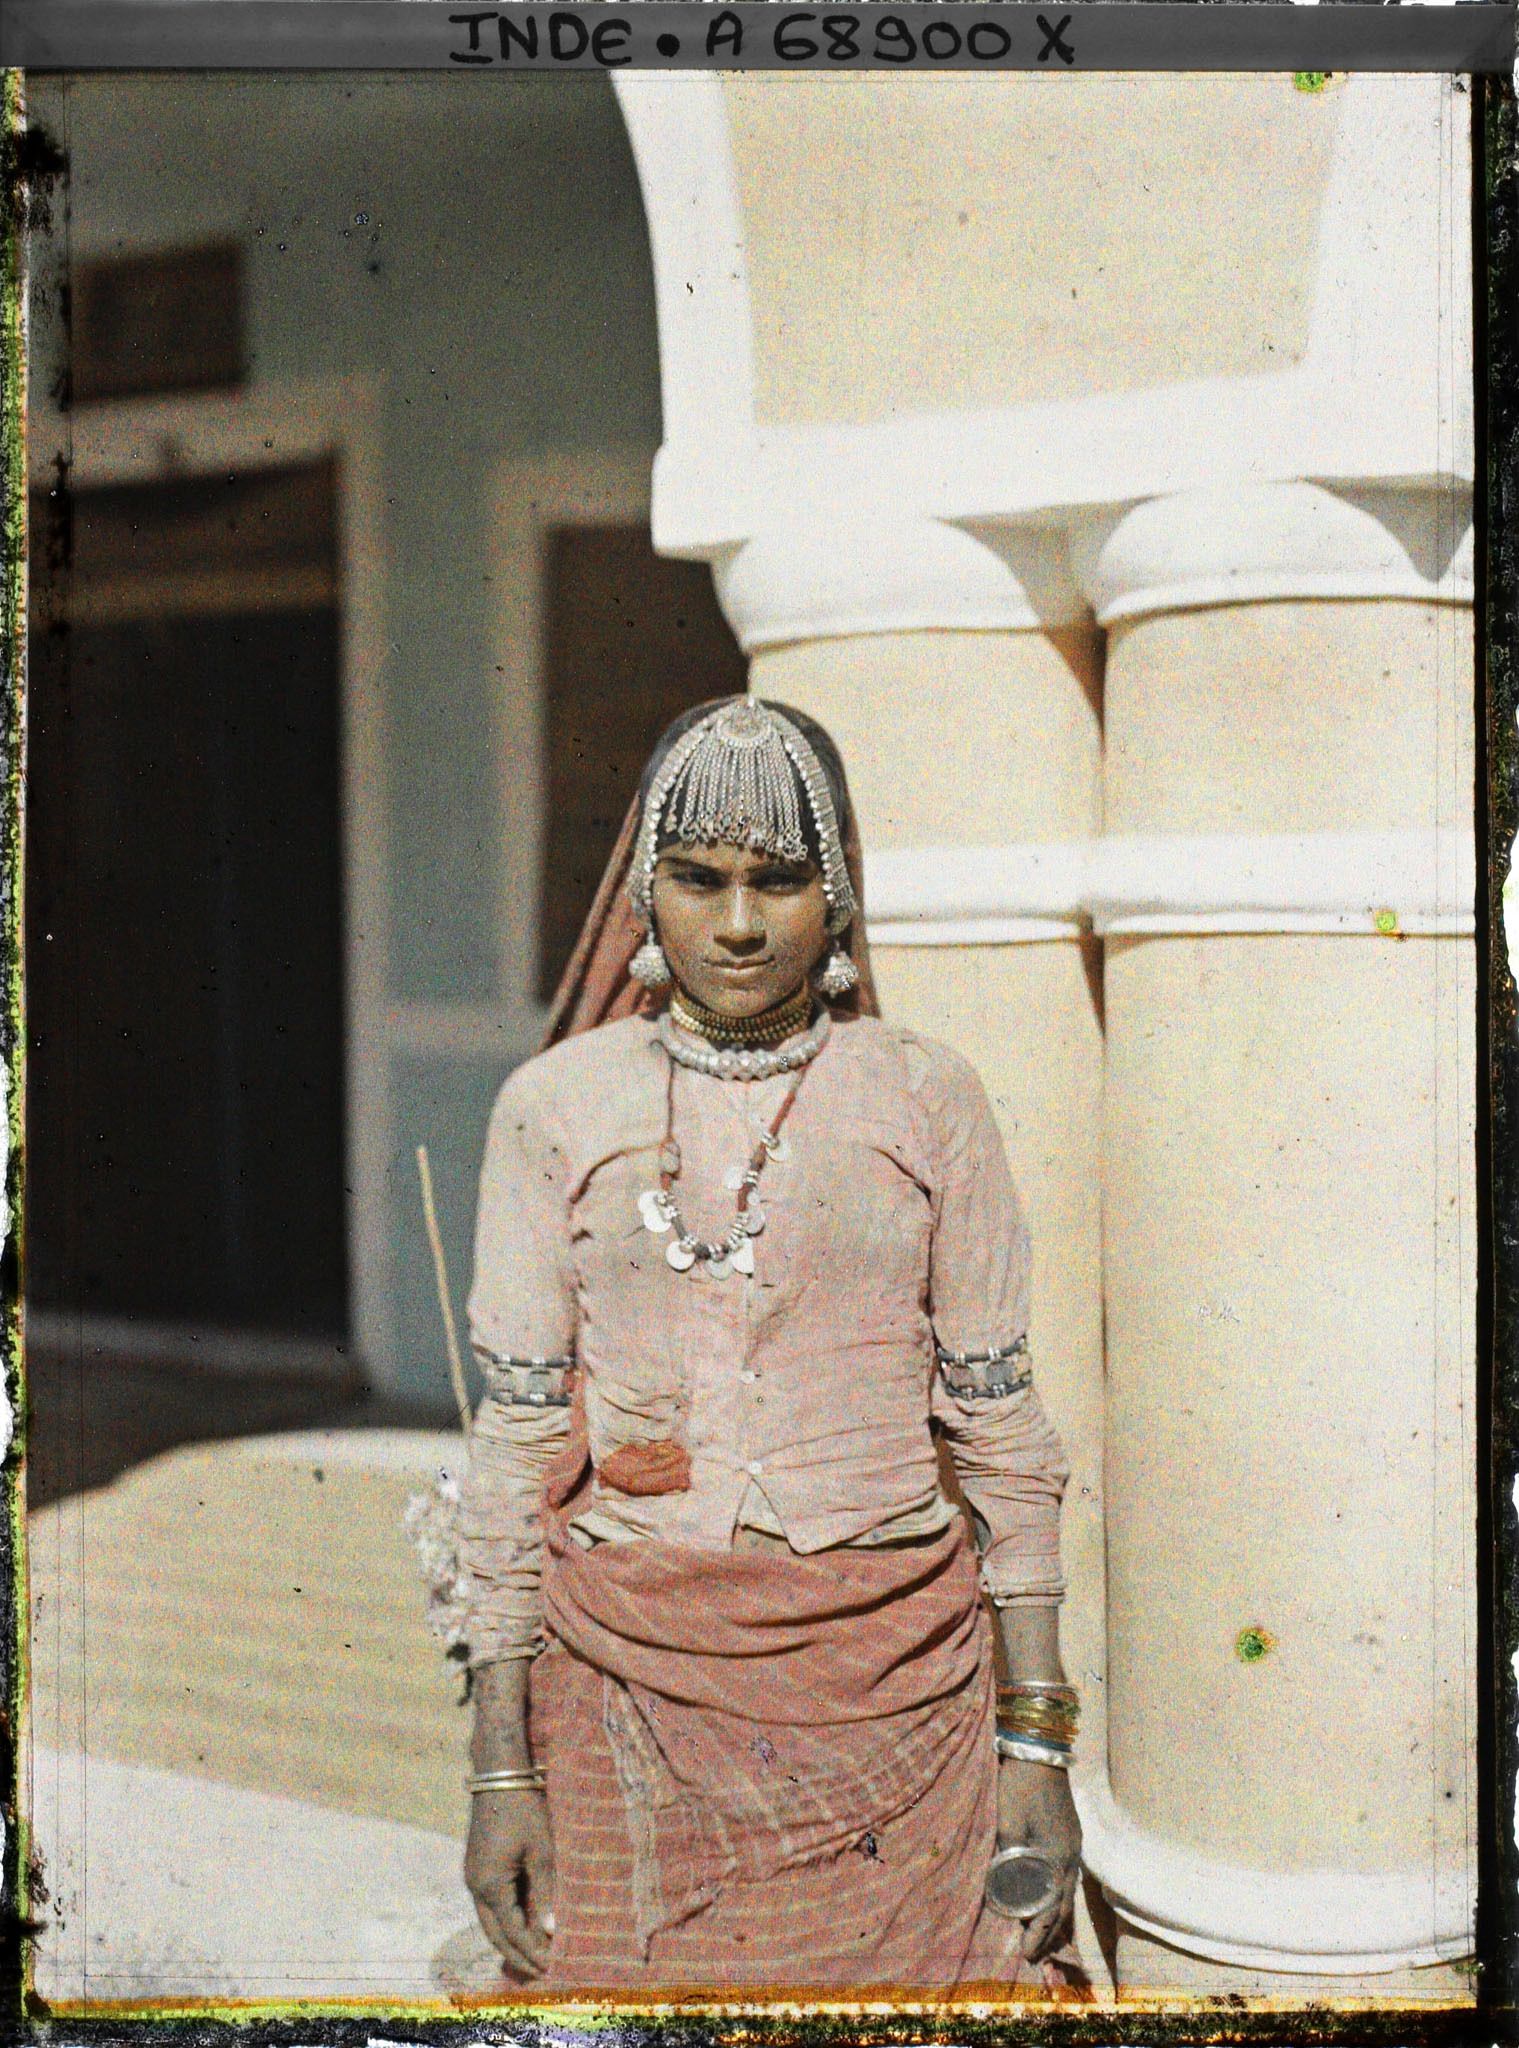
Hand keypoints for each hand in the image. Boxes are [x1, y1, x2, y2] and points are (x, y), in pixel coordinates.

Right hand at [464, 1786, 555, 1979]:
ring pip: (489, 1920)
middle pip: (494, 1933)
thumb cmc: (524, 1810)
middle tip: (540, 1971)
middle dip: (516, 1954)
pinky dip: (505, 1920)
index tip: (549, 1966)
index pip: (512, 1931)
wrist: (500, 1775)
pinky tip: (522, 1925)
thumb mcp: (540, 1852)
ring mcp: (473, 1876)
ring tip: (533, 1956)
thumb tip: (549, 1932)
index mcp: (489, 1885)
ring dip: (509, 1939)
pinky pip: (490, 1904)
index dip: (531, 1951)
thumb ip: (544, 1894)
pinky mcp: (478, 1867)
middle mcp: (475, 1886)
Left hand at [994, 1755, 1080, 1961]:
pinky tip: (1047, 1897)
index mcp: (1057, 1858)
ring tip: (1041, 1934)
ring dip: (1054, 1914)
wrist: (1038, 1752)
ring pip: (1067, 1891)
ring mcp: (1072, 1844)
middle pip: (1063, 1905)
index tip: (1026, 1954)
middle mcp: (1071, 1857)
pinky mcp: (1069, 1834)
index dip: (1038, 1933)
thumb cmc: (1019, 1788)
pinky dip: (1057, 1894)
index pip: (1050, 1909)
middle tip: (1033, 1954)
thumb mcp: (1007, 1825)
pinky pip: (1066, 1876)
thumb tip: (1006, 1889)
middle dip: (1049, 1932)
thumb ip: (1010, 1860)